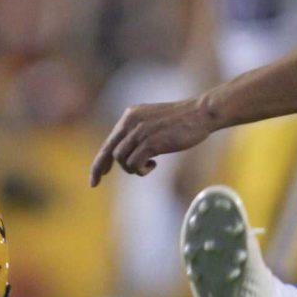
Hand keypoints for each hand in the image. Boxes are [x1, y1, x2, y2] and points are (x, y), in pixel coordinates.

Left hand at [91, 95, 213, 182]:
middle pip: (109, 152)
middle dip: (100, 169)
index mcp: (130, 116)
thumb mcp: (153, 122)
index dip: (99, 161)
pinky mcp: (151, 142)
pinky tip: (154, 164)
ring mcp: (140, 131)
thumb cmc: (182, 120)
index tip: (96, 176)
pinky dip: (142, 170)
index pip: (109, 142)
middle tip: (95, 183)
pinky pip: (135, 163)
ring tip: (148, 166)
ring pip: (121, 159)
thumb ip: (139, 133)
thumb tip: (129, 155)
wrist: (201, 113)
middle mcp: (131, 122)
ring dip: (132, 169)